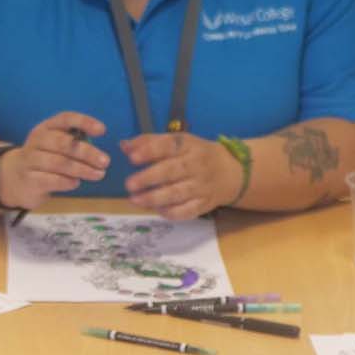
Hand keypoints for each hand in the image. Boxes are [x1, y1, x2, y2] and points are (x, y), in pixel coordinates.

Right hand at [0, 112, 109, 209]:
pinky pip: (51, 180)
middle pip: (63, 143)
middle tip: (105, 161)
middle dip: (87, 152)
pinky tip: (77, 183)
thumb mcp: (54, 146)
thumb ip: (74, 144)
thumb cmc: (42, 160)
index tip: (102, 130)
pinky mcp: (29, 179)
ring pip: (58, 163)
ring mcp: (31, 160)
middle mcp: (37, 140)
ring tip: (99, 175)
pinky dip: (66, 181)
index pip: (65, 119)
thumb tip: (99, 154)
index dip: (84, 122)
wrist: (12, 178)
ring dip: (82, 169)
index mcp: (46, 127)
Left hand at [121, 133, 241, 218]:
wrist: (231, 173)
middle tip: (129, 184)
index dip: (150, 151)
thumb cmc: (196, 155)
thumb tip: (123, 145)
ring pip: (178, 193)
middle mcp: (196, 165)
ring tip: (135, 200)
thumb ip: (150, 142)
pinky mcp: (204, 204)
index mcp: (188, 145)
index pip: (169, 146)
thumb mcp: (178, 142)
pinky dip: (172, 212)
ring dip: (155, 198)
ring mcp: (201, 185)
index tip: (132, 158)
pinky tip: (157, 210)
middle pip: (172, 171)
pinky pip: (187, 211)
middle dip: (149, 178)